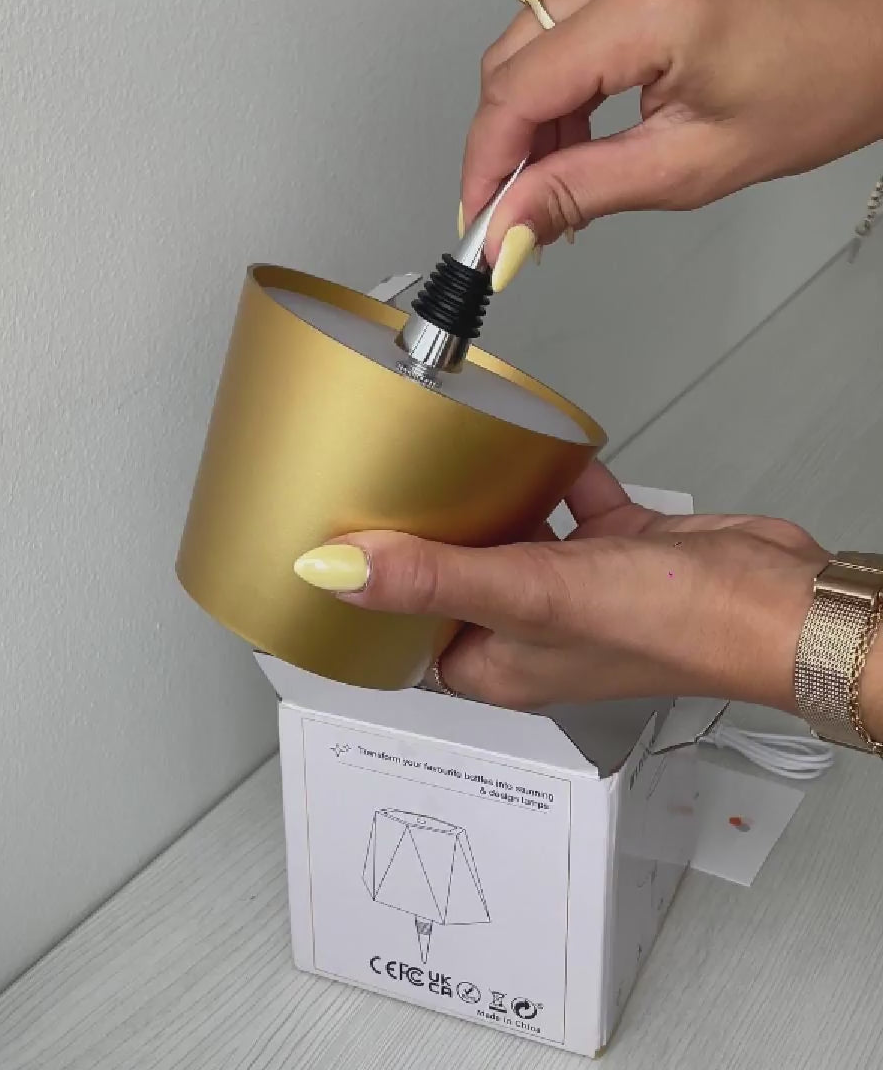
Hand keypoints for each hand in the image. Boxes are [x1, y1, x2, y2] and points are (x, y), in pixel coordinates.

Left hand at [294, 464, 836, 712]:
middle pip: (454, 583)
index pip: (409, 637)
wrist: (776, 597)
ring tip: (451, 464)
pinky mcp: (613, 551)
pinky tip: (538, 448)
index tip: (344, 553)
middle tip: (387, 492)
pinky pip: (566, 508)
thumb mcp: (529, 594)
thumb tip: (336, 573)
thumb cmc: (670, 625)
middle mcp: (530, 632)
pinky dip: (553, 479)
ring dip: (487, 505)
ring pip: (509, 540)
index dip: (374, 600)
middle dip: (425, 541)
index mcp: (496, 664)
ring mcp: (573, 591)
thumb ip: (432, 578)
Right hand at [464, 0, 882, 287]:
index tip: (479, 223)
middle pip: (508, 62)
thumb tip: (507, 230)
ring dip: (526, 122)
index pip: (517, 91)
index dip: (484, 167)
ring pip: (523, 46)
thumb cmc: (819, 83)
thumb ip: (583, 193)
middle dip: (501, 149)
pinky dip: (552, 92)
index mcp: (650, 7)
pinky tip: (575, 136)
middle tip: (516, 214)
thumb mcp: (690, 166)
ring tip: (560, 177)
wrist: (873, 34)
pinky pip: (554, 29)